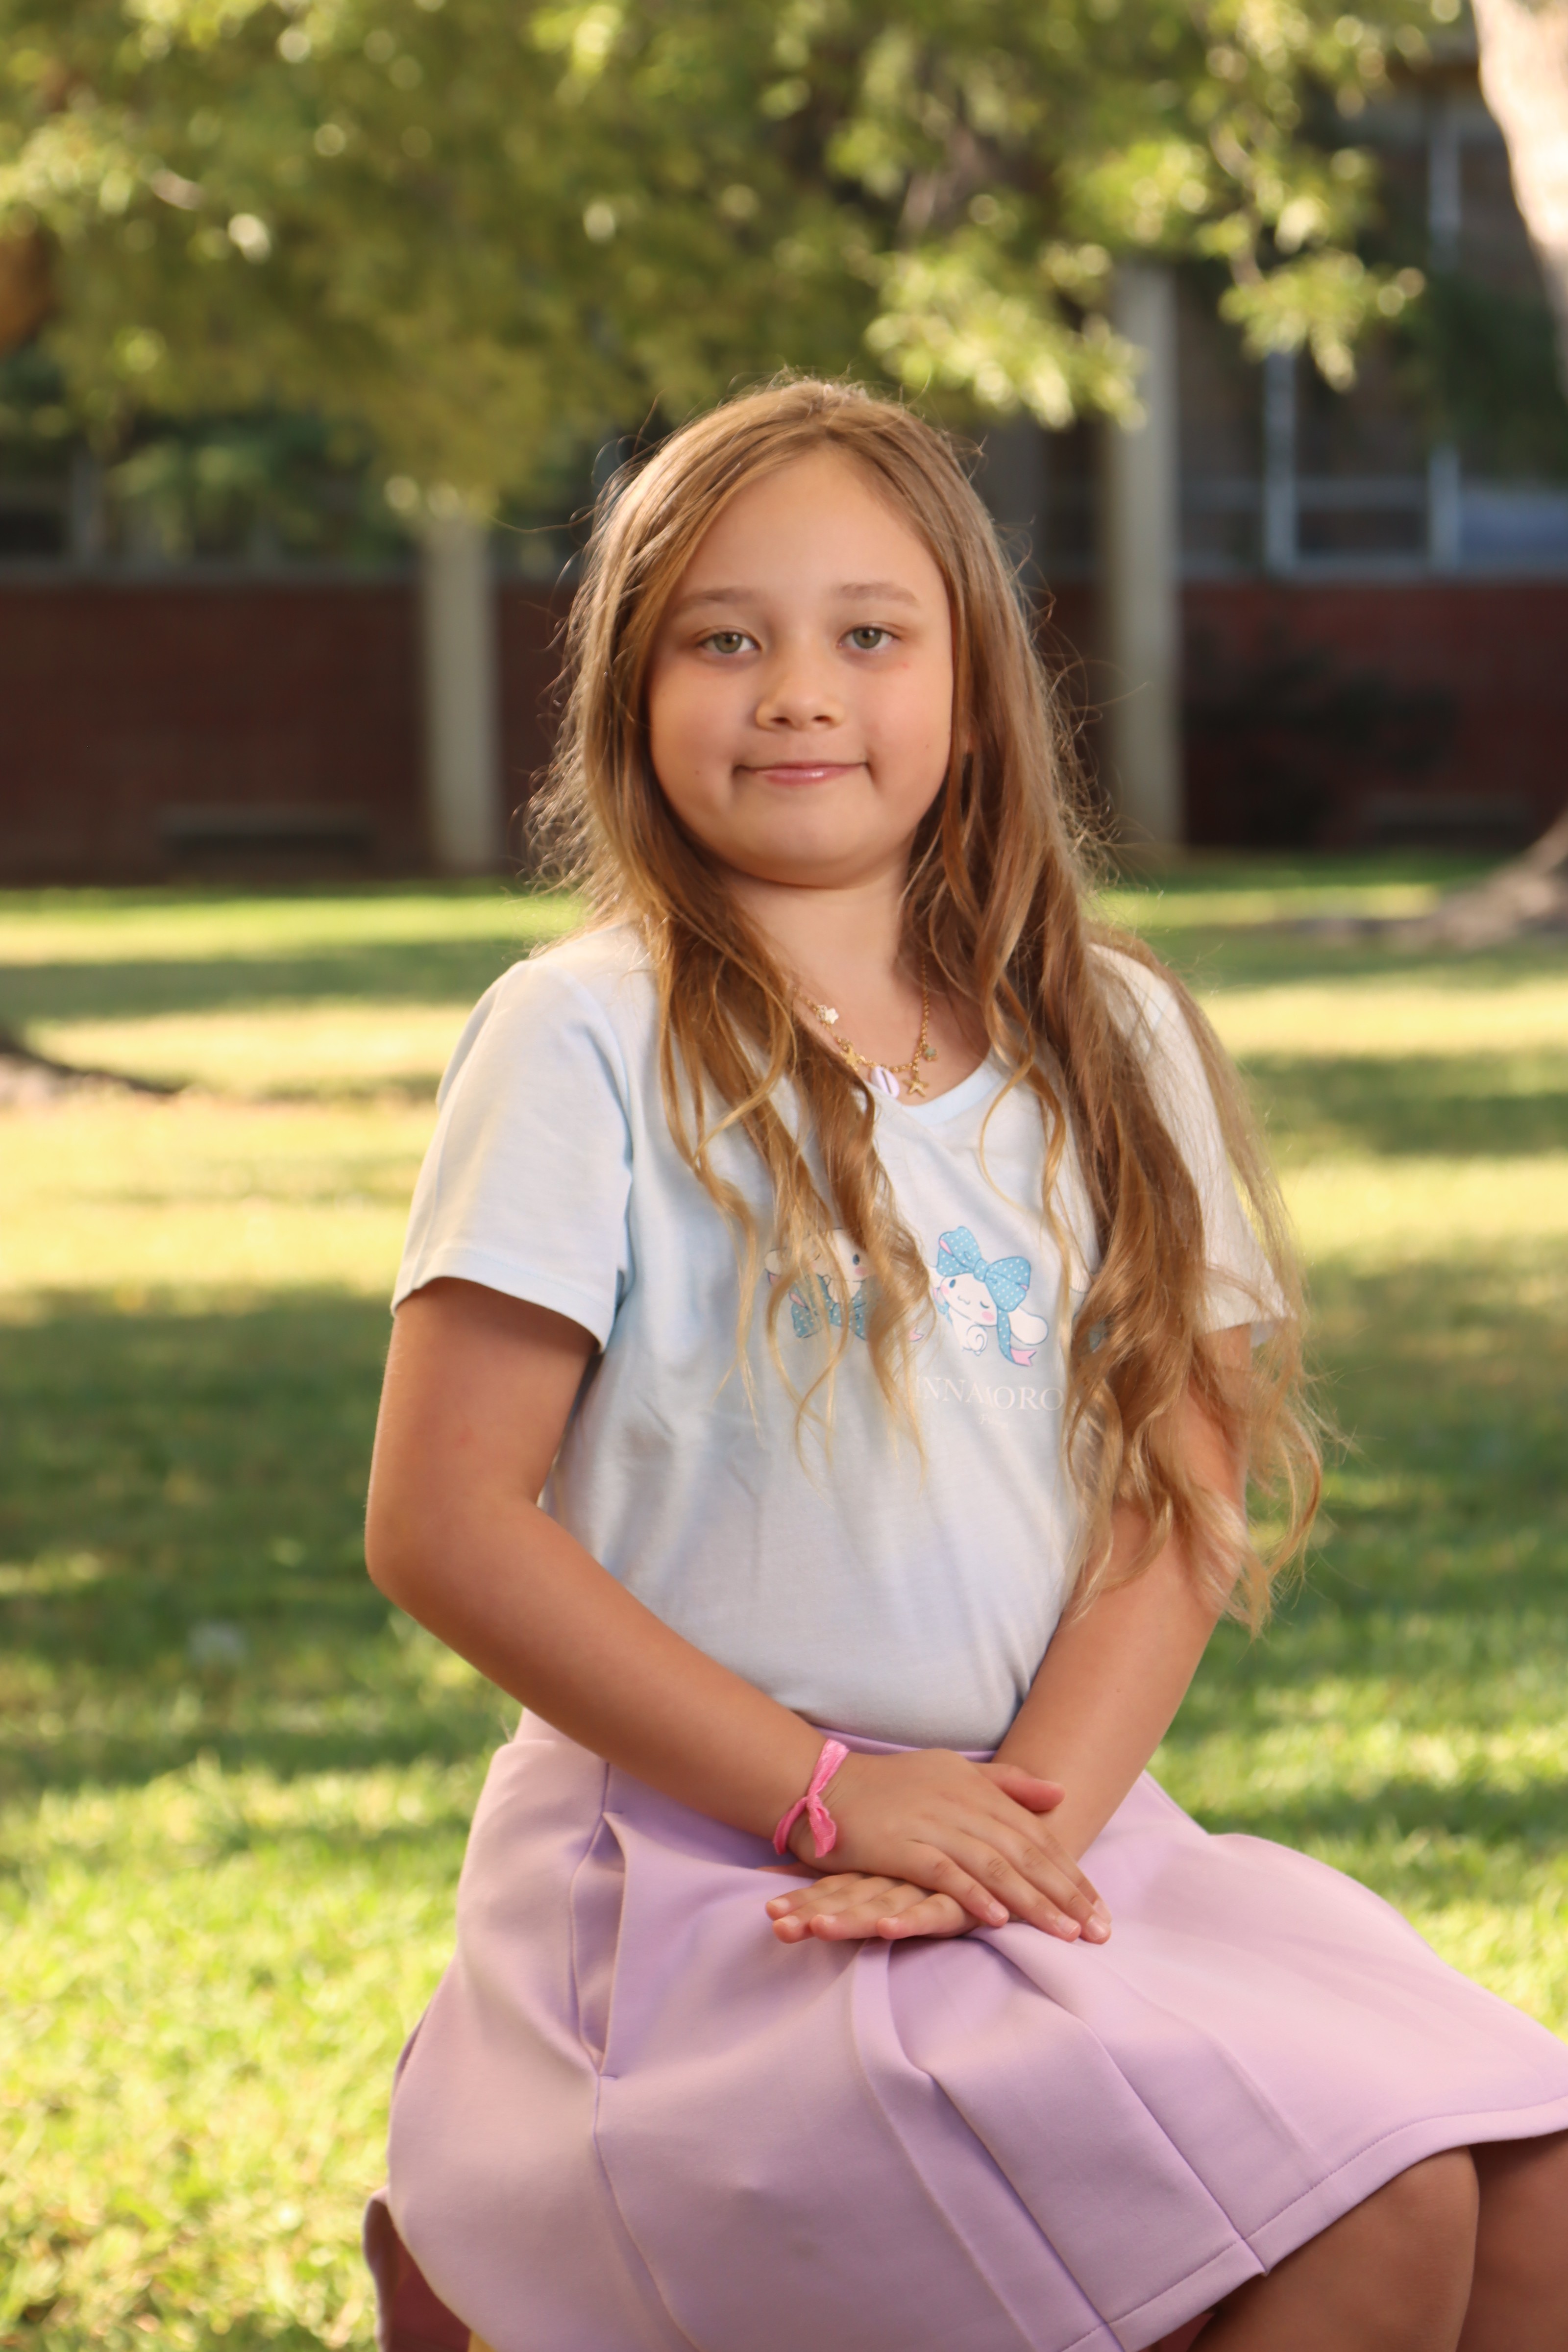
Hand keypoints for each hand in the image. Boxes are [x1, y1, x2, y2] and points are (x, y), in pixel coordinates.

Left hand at [765, 1872, 973, 1942]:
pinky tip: (888, 1928)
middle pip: (847, 1898)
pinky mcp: (960, 1904)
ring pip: (882, 1905)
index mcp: (879, 1867)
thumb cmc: (948, 1859)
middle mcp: (896, 1877)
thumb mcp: (899, 1867)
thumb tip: (780, 1871)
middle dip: (812, 1914)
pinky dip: (910, 1921)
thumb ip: (849, 1874)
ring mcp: (926, 1887)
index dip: (800, 1897)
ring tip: (816, 1929)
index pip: (833, 1884)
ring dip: (850, 1920)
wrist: (1012, 1842)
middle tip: (778, 1927)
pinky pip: (932, 1912)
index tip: (767, 1911)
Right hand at [778, 1749, 1111, 1943]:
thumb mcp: (954, 1773)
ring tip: (1067, 1934)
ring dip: (1034, 1902)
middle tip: (1099, 1931)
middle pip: (1025, 1852)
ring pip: (995, 1865)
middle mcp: (962, 1803)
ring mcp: (932, 1824)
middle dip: (1066, 1893)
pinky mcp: (902, 1845)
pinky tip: (999, 1919)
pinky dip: (973, 1894)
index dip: (1071, 1872)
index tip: (1100, 1908)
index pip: (1036, 1835)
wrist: (826, 1785)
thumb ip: (1007, 1784)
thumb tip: (1060, 1791)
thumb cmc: (892, 1784)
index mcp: (978, 1788)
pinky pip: (945, 1873)